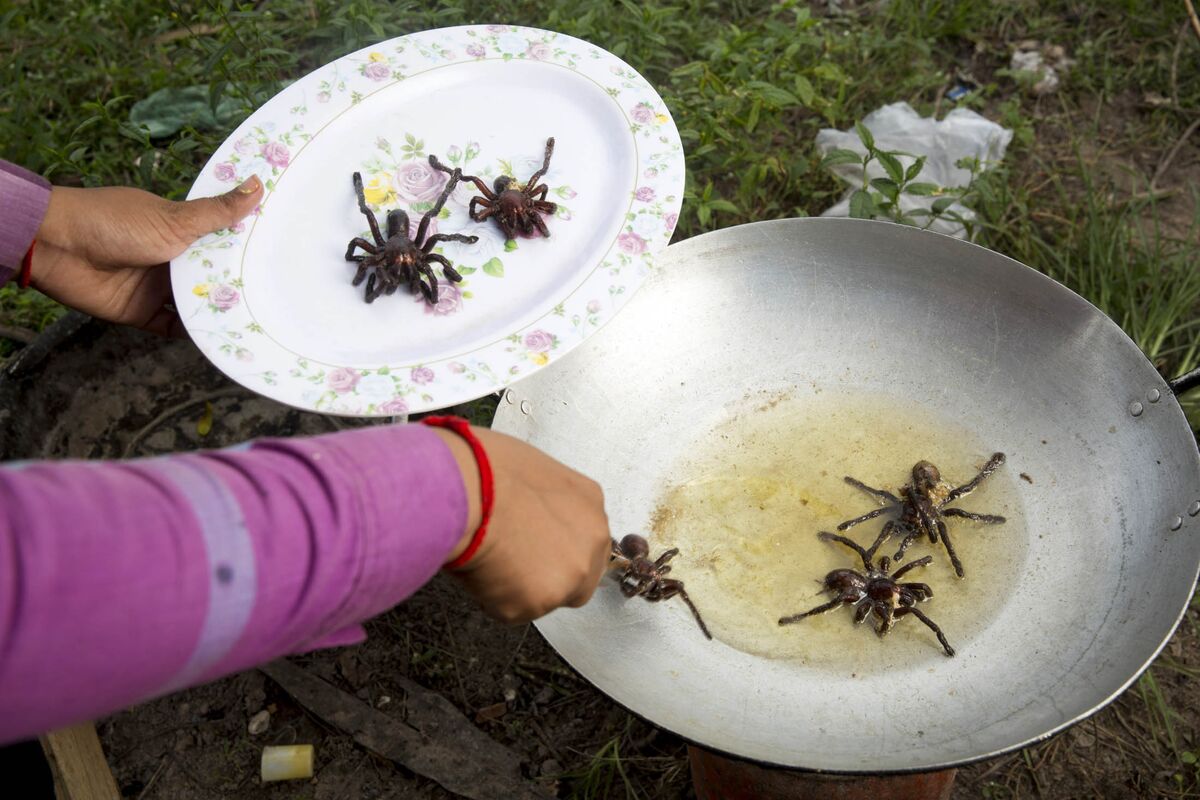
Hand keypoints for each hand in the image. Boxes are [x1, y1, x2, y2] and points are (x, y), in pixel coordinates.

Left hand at [30, 176, 263, 336]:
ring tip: (256, 323)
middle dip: (236, 288)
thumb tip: (257, 185)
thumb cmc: (115, 223)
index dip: (246, 252)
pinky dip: (192, 334)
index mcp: (180, 231)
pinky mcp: (142, 312)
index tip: (280, 260)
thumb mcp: (176, 219)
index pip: (220, 243)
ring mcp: (156, 287)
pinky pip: (173, 327)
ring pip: (195, 304)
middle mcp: (170, 259)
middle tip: (277, 299)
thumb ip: (218, 212)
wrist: (59, 248)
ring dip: (217, 312)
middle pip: (211, 278)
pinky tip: (219, 339)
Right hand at [430, 426, 611, 623]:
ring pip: (545, 598)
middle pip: (579, 578)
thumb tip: (532, 512)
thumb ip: (548, 501)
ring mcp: (567, 578)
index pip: (586, 540)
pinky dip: (494, 598)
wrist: (468, 489)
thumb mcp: (535, 470)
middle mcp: (590, 544)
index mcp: (590, 504)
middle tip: (515, 563)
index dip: (557, 546)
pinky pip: (513, 610)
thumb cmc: (487, 469)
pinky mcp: (535, 604)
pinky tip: (481, 569)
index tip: (537, 547)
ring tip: (490, 558)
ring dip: (520, 588)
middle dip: (550, 577)